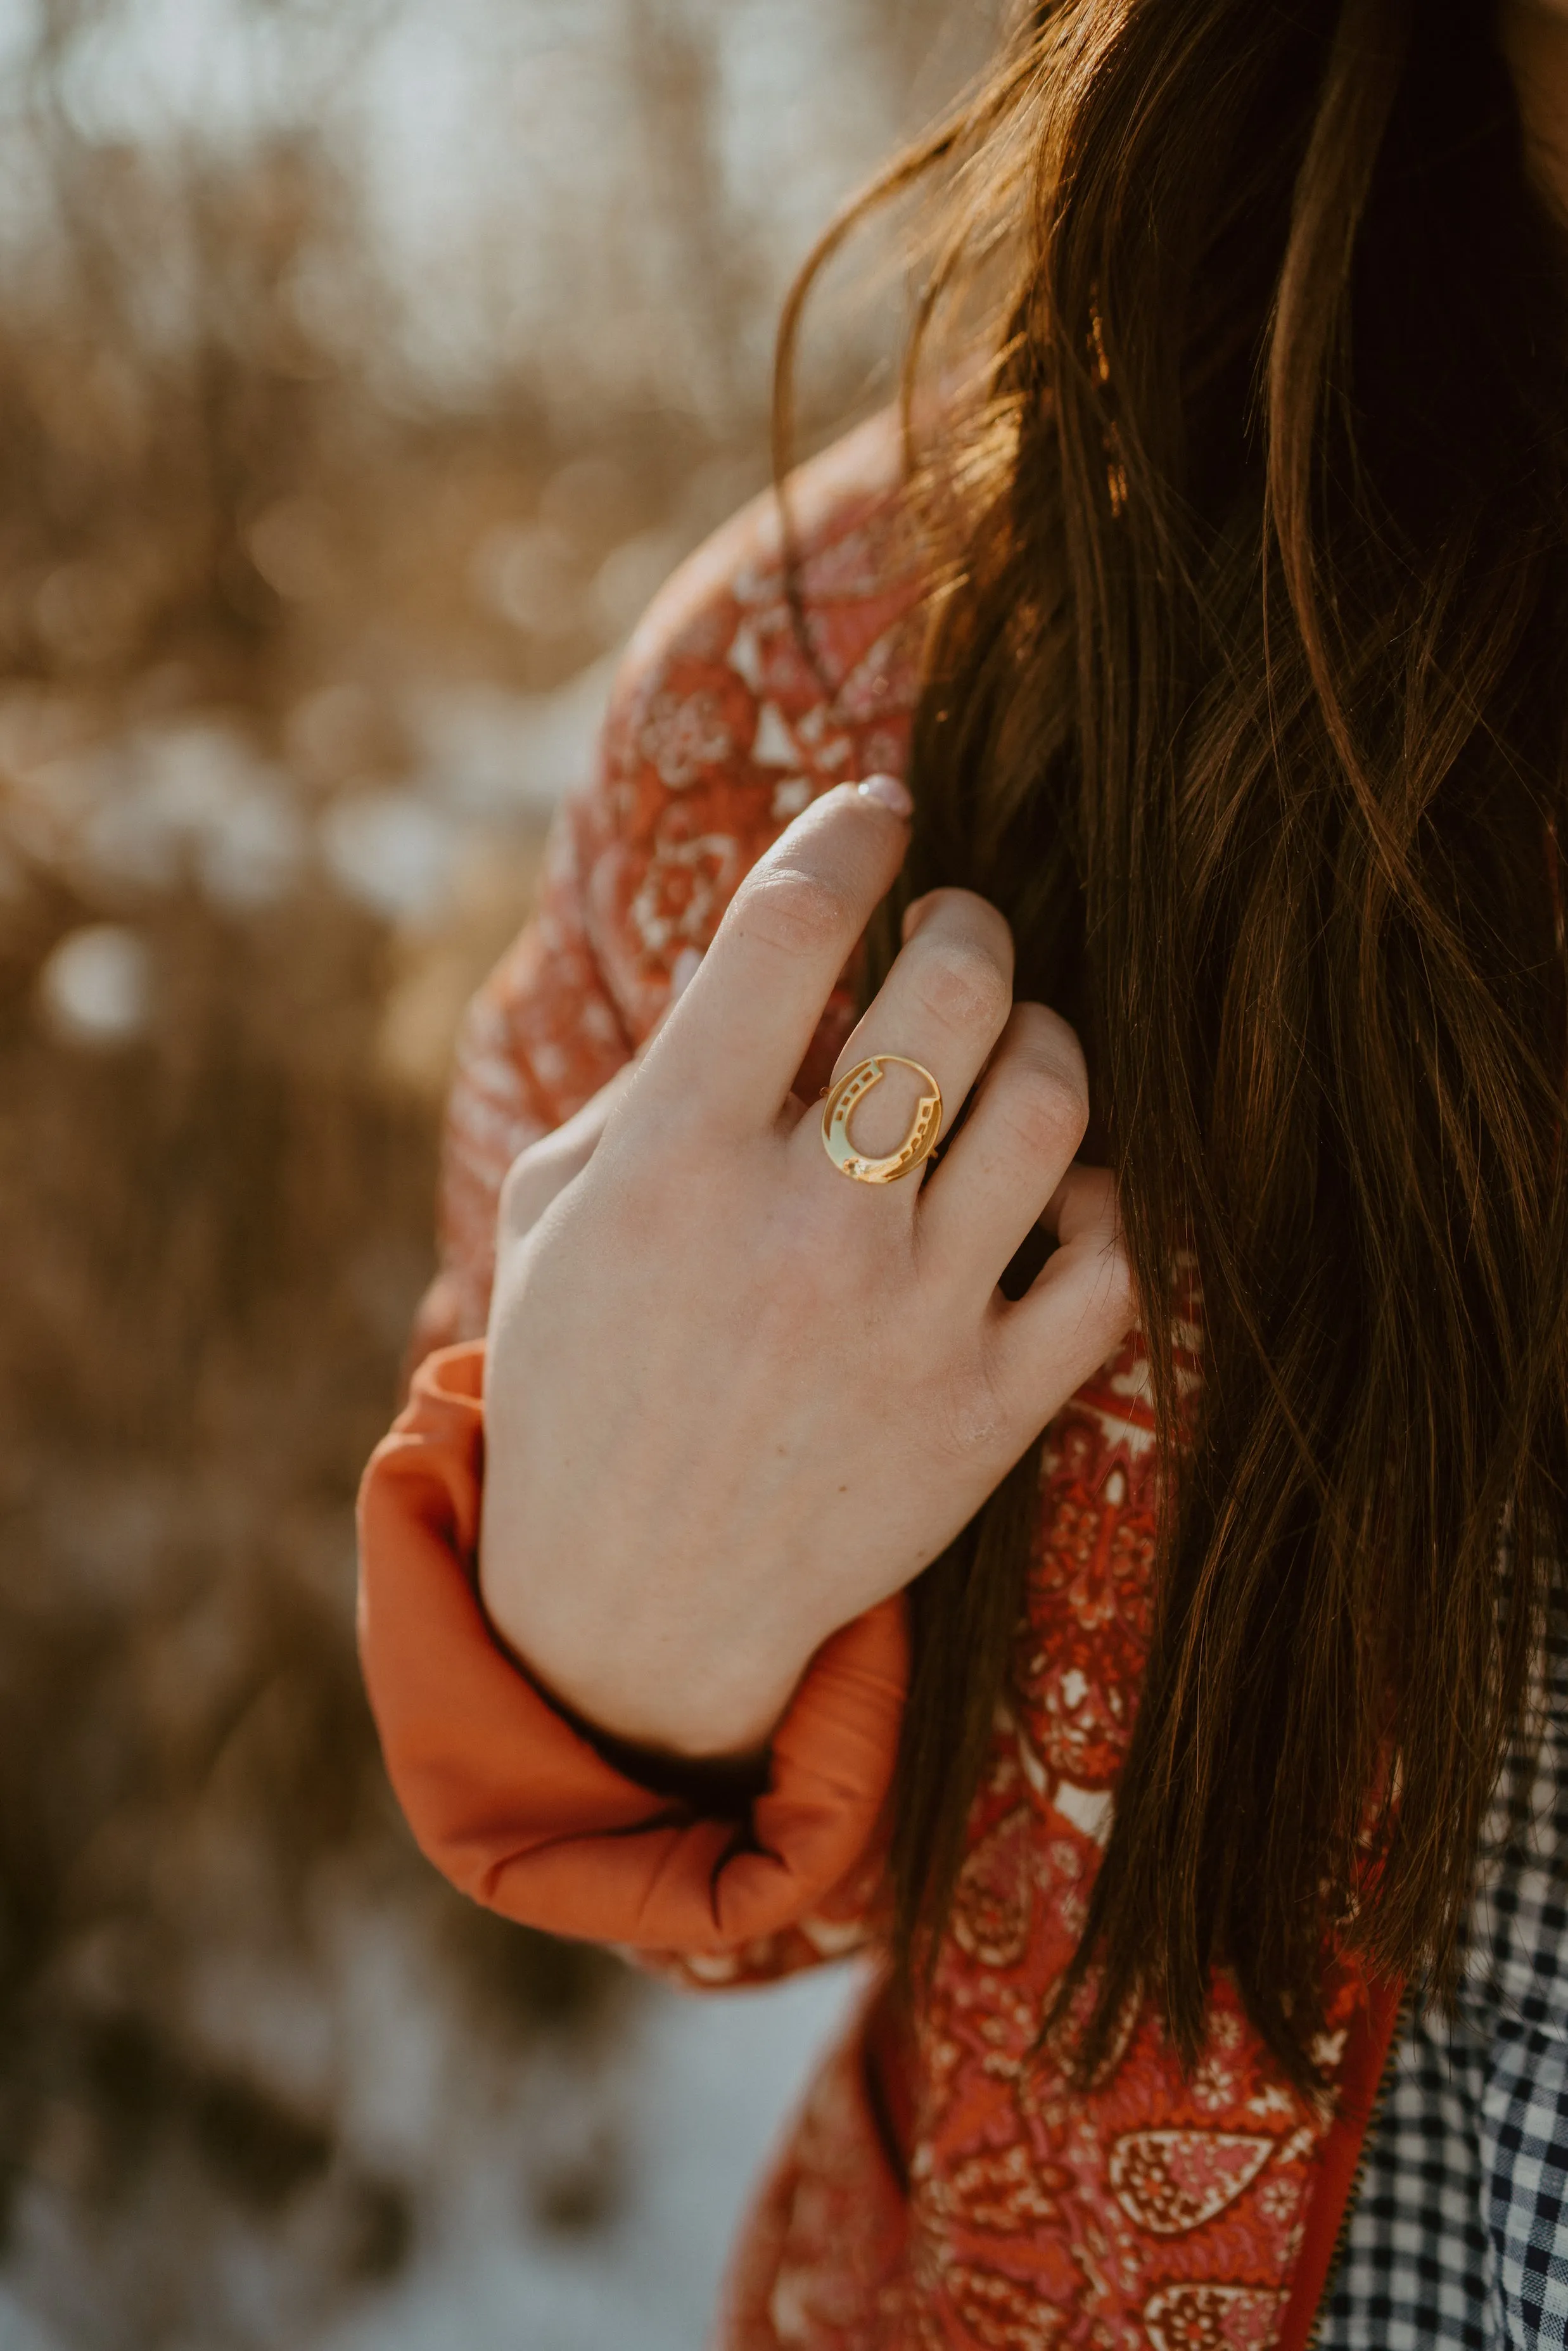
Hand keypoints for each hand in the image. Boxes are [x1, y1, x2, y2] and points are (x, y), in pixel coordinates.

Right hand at [479, 779, 1133, 1759]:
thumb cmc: (580, 1380)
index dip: (854, 829)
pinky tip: (1054, 1194)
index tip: (882, 811)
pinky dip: (1105, 1202)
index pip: (792, 922)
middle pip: (957, 984)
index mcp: (674, 1162)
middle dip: (971, 921)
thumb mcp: (555, 1210)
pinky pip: (1114, 1260)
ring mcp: (910, 1324)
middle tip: (955, 932)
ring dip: (1043, 1038)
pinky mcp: (989, 1413)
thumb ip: (658, 1076)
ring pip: (1054, 1099)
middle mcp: (803, 1227)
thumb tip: (788, 961)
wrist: (632, 1611)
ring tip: (1005, 1051)